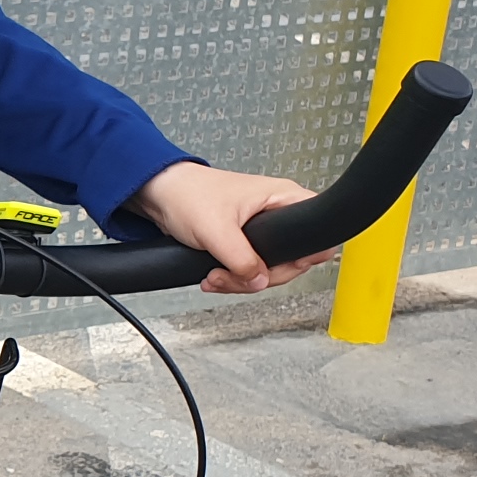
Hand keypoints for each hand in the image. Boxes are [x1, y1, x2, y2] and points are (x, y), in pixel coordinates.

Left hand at [132, 162, 328, 293]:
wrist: (159, 195)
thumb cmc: (187, 194)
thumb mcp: (216, 230)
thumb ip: (242, 259)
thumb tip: (260, 280)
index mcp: (283, 198)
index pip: (317, 234)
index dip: (302, 258)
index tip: (274, 269)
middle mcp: (277, 213)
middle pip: (291, 261)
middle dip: (259, 277)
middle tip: (233, 277)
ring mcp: (262, 230)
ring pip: (267, 269)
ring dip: (240, 281)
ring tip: (215, 278)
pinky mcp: (244, 242)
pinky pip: (249, 269)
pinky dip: (232, 278)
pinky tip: (214, 278)